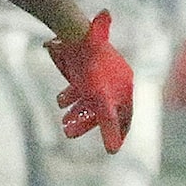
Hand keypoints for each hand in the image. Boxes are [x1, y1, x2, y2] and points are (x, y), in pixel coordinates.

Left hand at [45, 9, 135, 153]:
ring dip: (76, 112)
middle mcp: (115, 77)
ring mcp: (100, 71)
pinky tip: (60, 102)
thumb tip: (114, 152)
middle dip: (86, 122)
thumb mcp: (99, 100)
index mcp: (124, 83)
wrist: (74, 33)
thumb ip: (107, 125)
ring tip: (63, 124)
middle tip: (69, 133)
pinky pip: (80, 86)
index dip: (118, 132)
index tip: (112, 148)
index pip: (125, 114)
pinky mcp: (85, 65)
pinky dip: (71, 96)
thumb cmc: (90, 67)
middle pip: (104, 108)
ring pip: (89, 98)